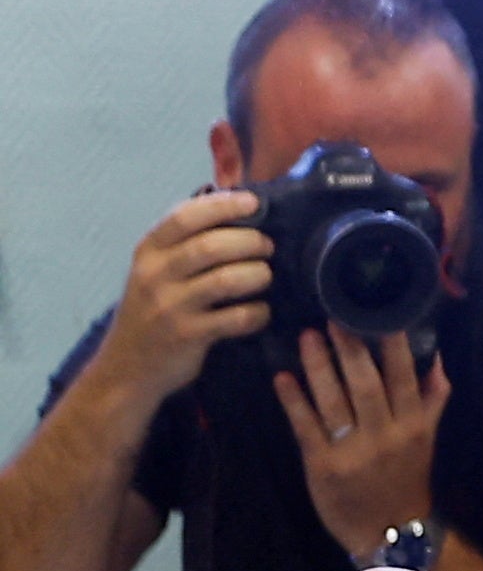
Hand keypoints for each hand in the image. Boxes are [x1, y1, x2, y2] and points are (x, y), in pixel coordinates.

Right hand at [85, 190, 270, 409]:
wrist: (126, 367)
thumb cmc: (152, 311)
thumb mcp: (154, 271)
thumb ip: (184, 243)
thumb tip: (232, 207)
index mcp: (148, 251)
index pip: (184, 216)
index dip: (223, 206)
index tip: (253, 203)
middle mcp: (154, 275)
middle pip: (211, 246)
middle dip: (250, 242)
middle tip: (268, 247)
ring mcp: (170, 306)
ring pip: (227, 280)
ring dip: (258, 274)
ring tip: (266, 276)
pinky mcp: (187, 335)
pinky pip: (236, 318)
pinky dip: (257, 313)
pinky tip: (260, 312)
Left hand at [272, 326, 447, 557]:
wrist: (390, 533)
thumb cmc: (407, 481)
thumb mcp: (427, 441)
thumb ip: (432, 400)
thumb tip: (436, 359)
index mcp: (413, 427)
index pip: (405, 379)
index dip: (393, 348)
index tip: (380, 317)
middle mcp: (386, 436)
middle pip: (368, 386)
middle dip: (351, 351)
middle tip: (334, 318)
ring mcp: (354, 452)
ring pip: (336, 402)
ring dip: (320, 367)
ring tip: (307, 337)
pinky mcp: (324, 466)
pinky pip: (307, 428)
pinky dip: (294, 402)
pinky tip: (283, 378)